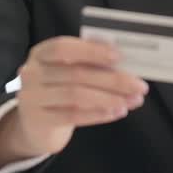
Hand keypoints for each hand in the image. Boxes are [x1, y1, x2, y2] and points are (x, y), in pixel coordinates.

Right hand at [0, 37, 147, 165]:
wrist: (35, 124)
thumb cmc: (59, 89)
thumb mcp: (68, 71)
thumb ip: (89, 62)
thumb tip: (123, 58)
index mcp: (42, 53)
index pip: (64, 48)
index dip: (92, 51)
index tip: (119, 56)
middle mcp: (32, 73)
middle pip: (77, 73)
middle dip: (114, 79)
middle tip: (140, 86)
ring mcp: (32, 98)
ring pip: (76, 95)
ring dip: (110, 98)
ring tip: (133, 100)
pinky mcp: (39, 121)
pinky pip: (73, 116)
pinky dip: (99, 114)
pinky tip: (118, 112)